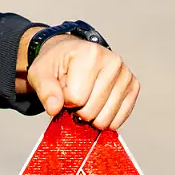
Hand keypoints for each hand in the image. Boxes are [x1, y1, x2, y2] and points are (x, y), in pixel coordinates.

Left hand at [25, 32, 139, 129]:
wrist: (72, 55)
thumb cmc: (58, 64)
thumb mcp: (41, 73)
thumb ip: (45, 90)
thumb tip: (54, 108)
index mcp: (91, 53)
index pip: (76, 98)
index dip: (65, 100)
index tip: (64, 88)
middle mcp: (113, 61)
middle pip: (91, 110)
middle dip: (77, 110)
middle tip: (74, 94)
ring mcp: (126, 75)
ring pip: (105, 119)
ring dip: (90, 115)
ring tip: (86, 97)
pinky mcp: (133, 87)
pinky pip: (118, 120)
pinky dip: (104, 119)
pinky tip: (97, 105)